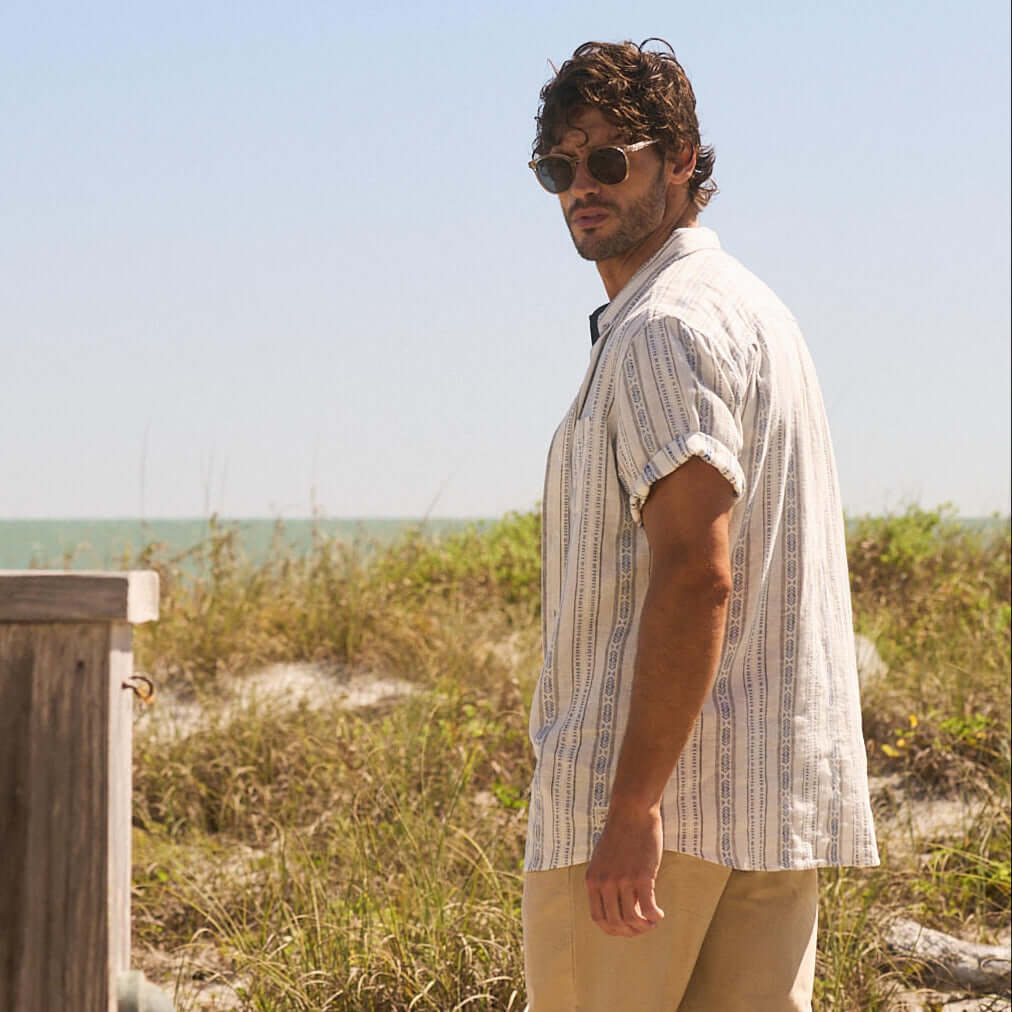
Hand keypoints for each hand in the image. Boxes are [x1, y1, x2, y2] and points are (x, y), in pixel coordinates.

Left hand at [584, 808, 664, 936]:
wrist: (631, 812)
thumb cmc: (620, 833)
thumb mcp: (604, 860)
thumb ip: (607, 882)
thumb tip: (623, 908)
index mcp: (592, 880)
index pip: (598, 918)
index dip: (613, 930)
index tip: (626, 930)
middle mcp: (604, 883)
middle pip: (616, 923)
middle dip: (631, 931)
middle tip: (644, 927)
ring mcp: (622, 881)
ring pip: (632, 919)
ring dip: (644, 926)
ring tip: (652, 921)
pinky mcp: (641, 876)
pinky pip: (648, 908)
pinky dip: (655, 916)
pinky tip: (660, 914)